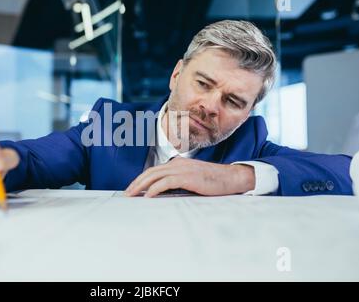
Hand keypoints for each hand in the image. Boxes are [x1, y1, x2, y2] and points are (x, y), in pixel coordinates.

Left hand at [125, 157, 254, 196]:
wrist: (232, 178)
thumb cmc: (213, 181)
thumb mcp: (193, 180)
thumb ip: (178, 184)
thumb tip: (163, 195)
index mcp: (178, 163)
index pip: (154, 170)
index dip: (141, 180)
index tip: (133, 190)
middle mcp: (178, 163)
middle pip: (151, 172)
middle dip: (136, 183)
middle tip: (126, 194)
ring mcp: (182, 169)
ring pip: (155, 175)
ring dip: (141, 186)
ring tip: (132, 195)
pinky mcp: (188, 177)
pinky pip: (166, 182)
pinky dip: (154, 189)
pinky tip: (148, 196)